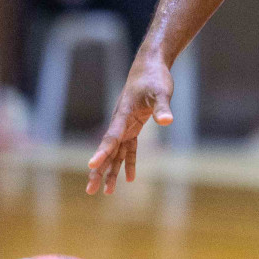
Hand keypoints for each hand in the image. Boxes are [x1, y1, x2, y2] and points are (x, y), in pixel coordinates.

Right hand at [87, 55, 173, 193]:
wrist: (150, 66)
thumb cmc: (154, 77)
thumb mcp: (161, 92)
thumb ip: (162, 108)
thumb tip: (167, 121)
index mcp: (123, 114)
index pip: (111, 137)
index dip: (102, 152)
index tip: (91, 165)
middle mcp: (121, 122)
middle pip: (108, 150)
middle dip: (99, 171)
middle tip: (90, 190)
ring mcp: (126, 125)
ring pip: (116, 153)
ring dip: (110, 171)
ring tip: (106, 192)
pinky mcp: (134, 126)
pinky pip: (129, 148)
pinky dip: (129, 162)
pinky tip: (130, 178)